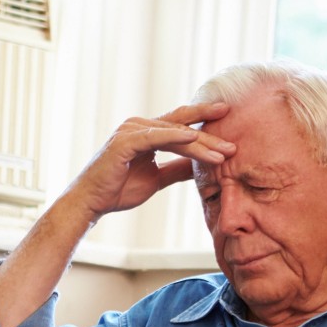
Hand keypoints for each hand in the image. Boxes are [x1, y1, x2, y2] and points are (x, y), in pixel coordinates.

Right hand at [63, 102, 235, 221]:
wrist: (92, 203)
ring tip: (222, 152)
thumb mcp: (156, 179)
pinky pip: (155, 137)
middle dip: (209, 130)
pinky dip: (175, 137)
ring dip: (200, 142)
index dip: (205, 124)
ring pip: (173, 133)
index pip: (182, 125)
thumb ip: (176, 169)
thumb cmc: (118, 189)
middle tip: (234, 135)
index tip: (230, 125)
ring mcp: (131, 131)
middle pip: (181, 125)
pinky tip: (194, 139)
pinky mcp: (124, 142)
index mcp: (147, 133)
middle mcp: (139, 126)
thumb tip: (200, 167)